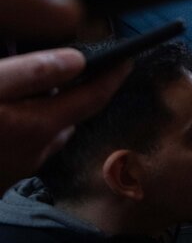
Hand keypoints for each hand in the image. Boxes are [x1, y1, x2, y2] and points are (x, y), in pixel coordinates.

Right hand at [0, 49, 131, 191]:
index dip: (113, 78)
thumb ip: (33, 72)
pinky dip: (26, 134)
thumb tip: (77, 60)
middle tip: (69, 76)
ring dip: (47, 118)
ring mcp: (16, 171)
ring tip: (34, 99)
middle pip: (68, 120)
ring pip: (46, 138)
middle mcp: (36, 153)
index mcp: (39, 126)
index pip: (93, 99)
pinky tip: (9, 126)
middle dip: (74, 98)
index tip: (127, 61)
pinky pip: (24, 151)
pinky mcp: (0, 182)